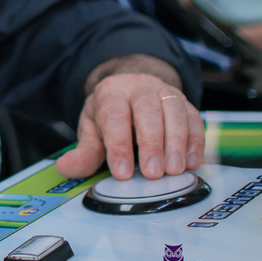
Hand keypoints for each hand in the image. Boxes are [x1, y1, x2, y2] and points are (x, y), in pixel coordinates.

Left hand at [56, 70, 204, 179]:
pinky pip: (195, 119)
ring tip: (174, 170)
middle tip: (153, 173)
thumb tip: (65, 168)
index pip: (114, 116)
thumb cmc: (111, 115)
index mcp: (111, 92)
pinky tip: (193, 162)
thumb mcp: (92, 130)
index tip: (122, 172)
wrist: (131, 90)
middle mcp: (139, 87)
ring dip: (176, 143)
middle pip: (147, 110)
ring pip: (174, 111)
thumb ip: (83, 152)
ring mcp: (165, 92)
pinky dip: (196, 141)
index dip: (118, 145)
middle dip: (151, 143)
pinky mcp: (186, 103)